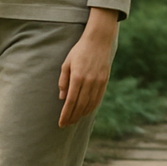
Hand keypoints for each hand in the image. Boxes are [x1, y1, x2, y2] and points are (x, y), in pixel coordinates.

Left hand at [58, 9, 117, 126]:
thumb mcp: (66, 63)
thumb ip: (63, 81)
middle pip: (80, 105)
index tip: (61, 123)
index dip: (65, 114)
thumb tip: (62, 98)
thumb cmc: (79, 51)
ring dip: (82, 114)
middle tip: (66, 124)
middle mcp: (89, 81)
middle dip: (73, 117)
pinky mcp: (105, 80)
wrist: (99, 41)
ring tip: (75, 120)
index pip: (70, 101)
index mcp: (77, 76)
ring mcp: (98, 81)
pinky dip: (91, 107)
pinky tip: (86, 111)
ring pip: (90, 103)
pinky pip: (98, 98)